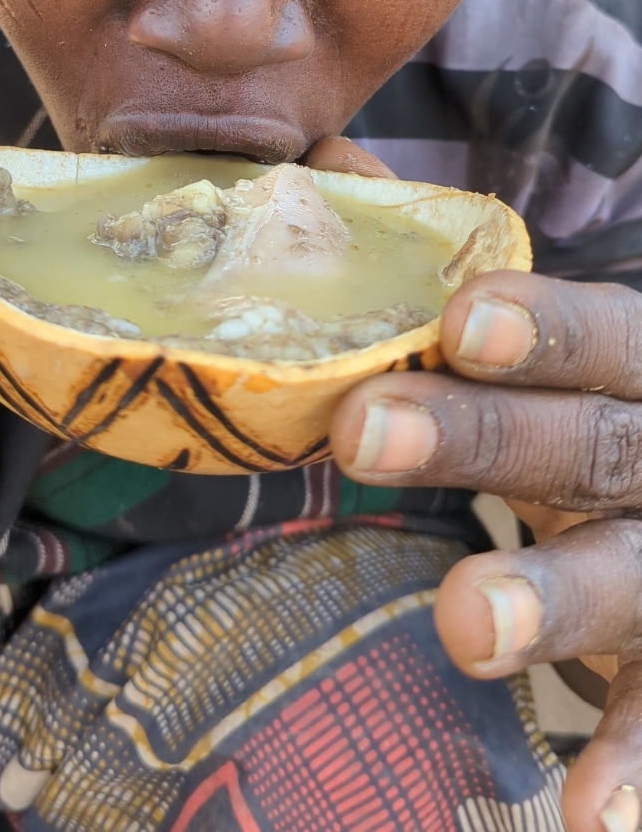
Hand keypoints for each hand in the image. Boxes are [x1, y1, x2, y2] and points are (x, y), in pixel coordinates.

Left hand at [309, 137, 641, 831]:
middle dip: (488, 436)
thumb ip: (452, 269)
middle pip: (596, 439)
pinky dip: (640, 759)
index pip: (610, 332)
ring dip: (555, 596)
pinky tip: (587, 814)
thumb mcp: (560, 348)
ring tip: (463, 623)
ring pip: (636, 572)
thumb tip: (320, 163)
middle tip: (364, 434)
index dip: (548, 326)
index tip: (460, 323)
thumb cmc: (608, 410)